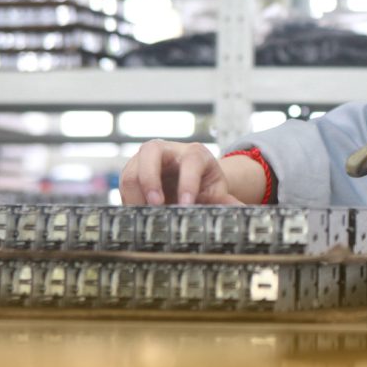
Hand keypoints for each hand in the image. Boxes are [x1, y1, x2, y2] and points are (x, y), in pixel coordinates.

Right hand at [119, 140, 244, 205]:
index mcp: (195, 153)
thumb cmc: (204, 183)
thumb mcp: (217, 190)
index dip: (187, 183)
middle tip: (156, 205)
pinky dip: (129, 200)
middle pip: (151, 152)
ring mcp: (146, 158)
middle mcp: (167, 150)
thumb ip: (227, 201)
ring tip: (144, 216)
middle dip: (151, 179)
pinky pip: (124, 184)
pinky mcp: (132, 170)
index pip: (190, 162)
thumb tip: (242, 212)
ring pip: (132, 169)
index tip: (186, 204)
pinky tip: (138, 215)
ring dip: (135, 194)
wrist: (190, 178)